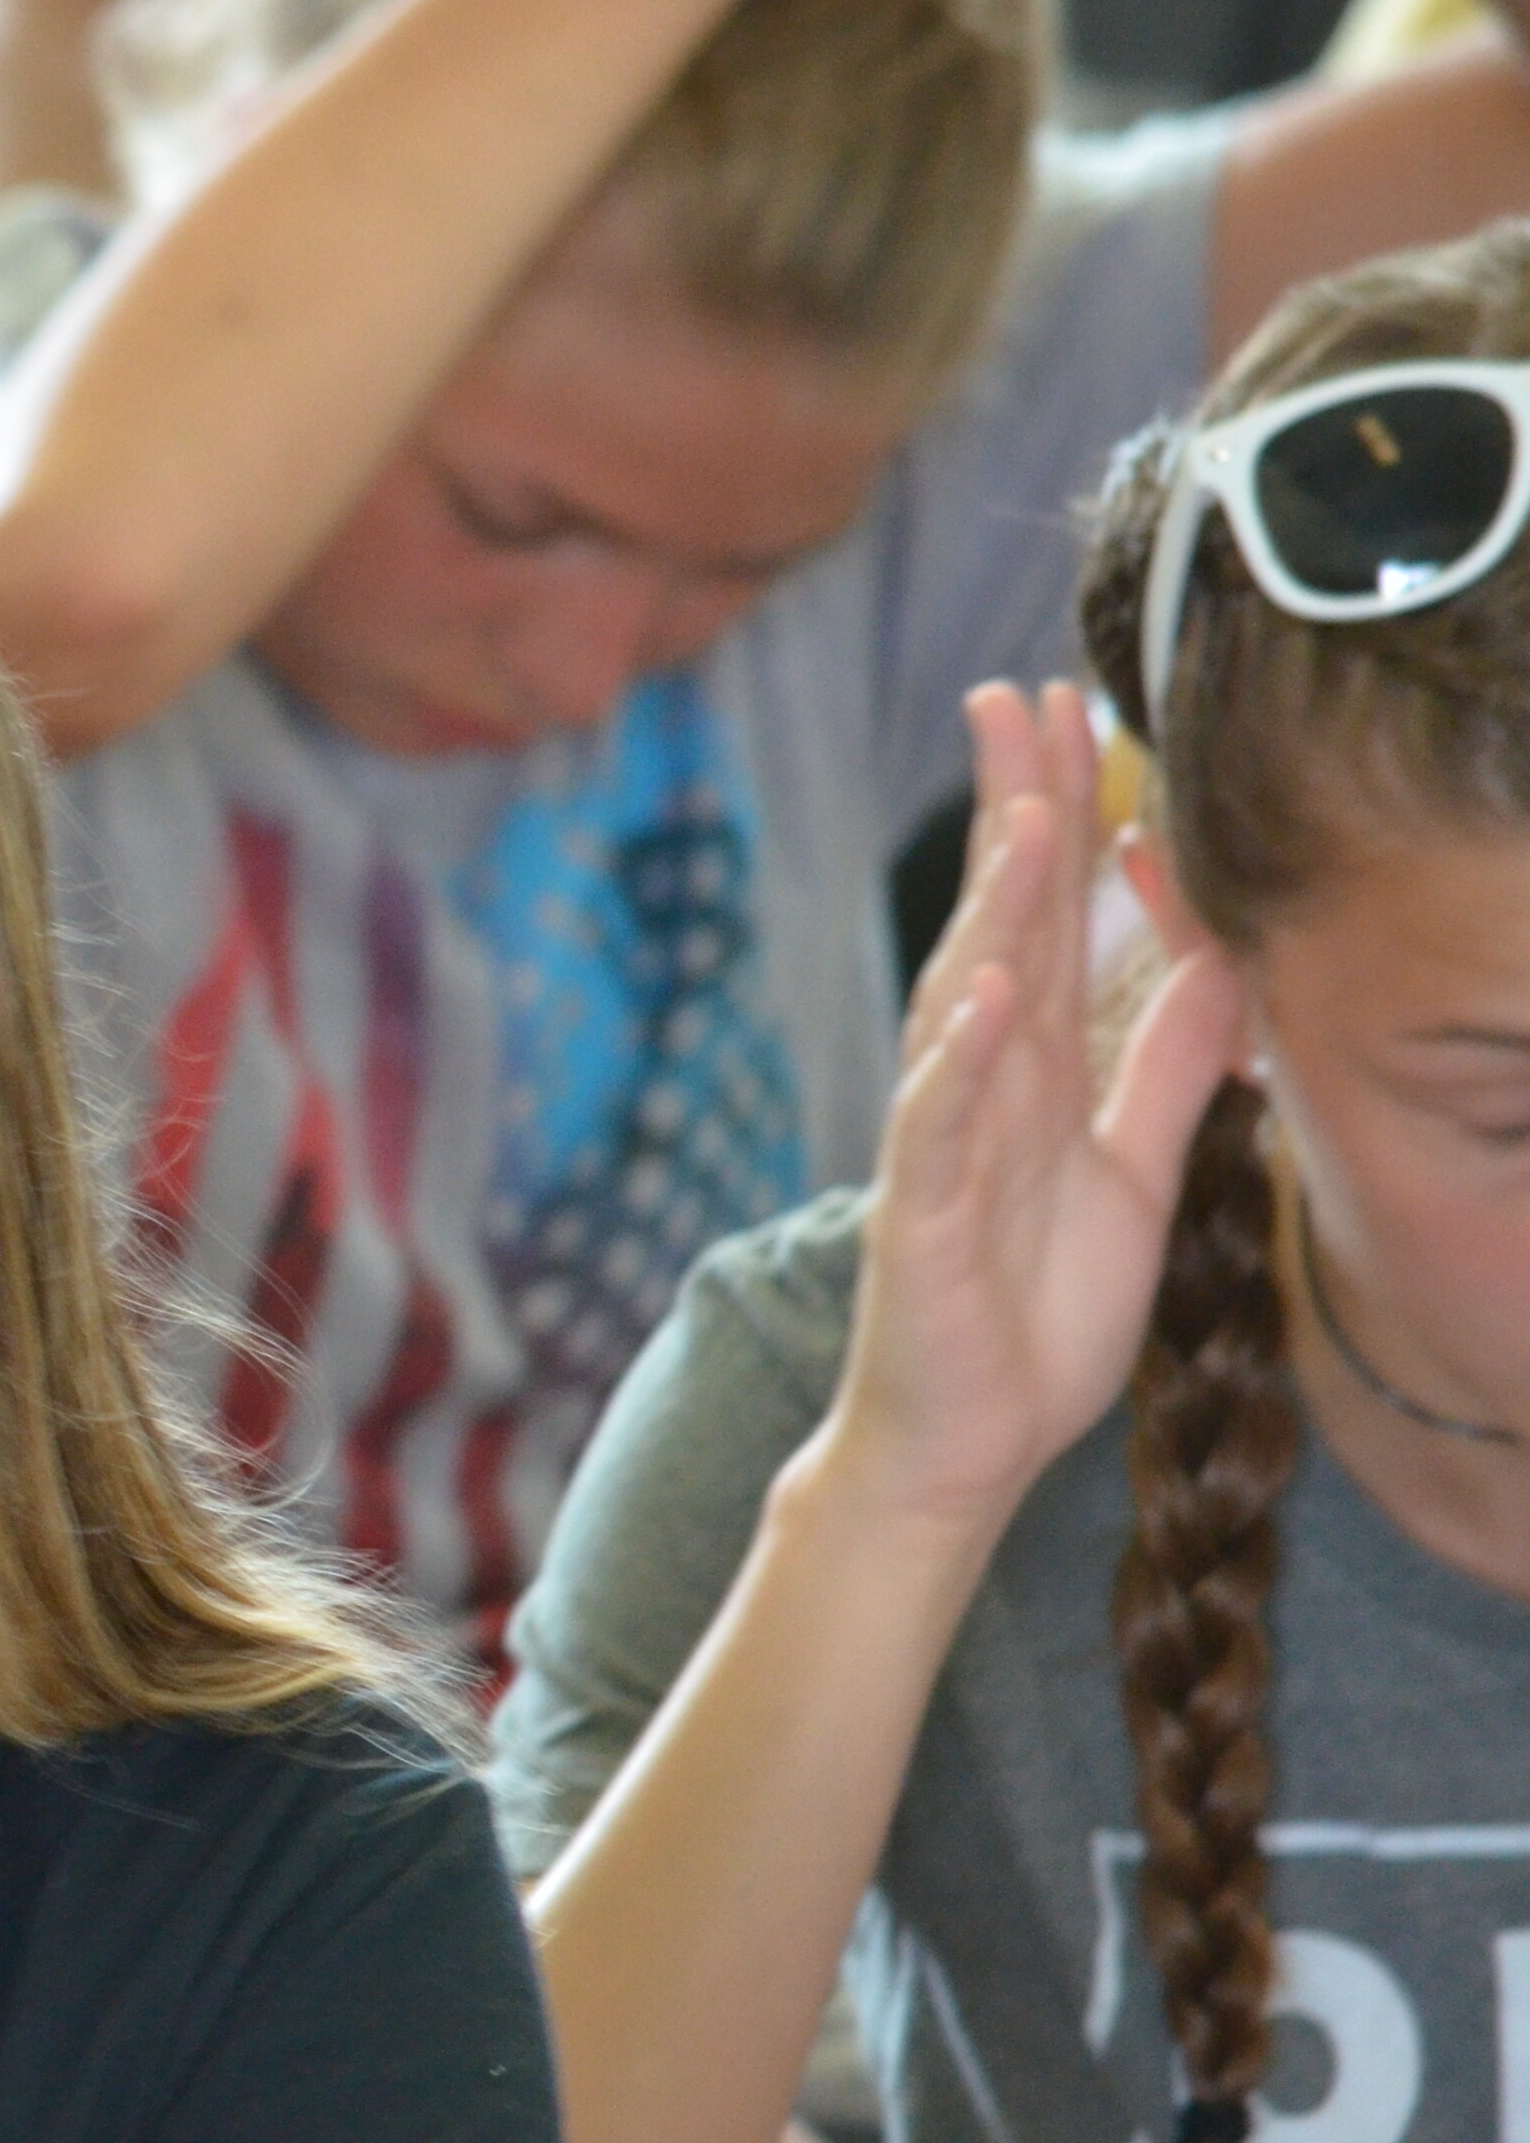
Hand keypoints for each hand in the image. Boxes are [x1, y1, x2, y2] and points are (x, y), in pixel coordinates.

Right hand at [815, 682, 1251, 1535]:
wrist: (965, 1442)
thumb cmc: (1034, 1319)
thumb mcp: (1136, 1177)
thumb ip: (1168, 1073)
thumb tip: (1218, 966)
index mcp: (1035, 1073)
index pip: (1047, 920)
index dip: (1057, 816)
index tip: (1072, 714)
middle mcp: (981, 1086)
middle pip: (999, 925)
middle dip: (1011, 812)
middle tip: (1019, 700)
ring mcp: (945, 1144)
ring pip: (967, 1002)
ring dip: (994, 910)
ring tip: (1029, 816)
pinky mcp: (924, 1215)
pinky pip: (941, 1124)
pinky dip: (959, 1058)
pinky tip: (985, 996)